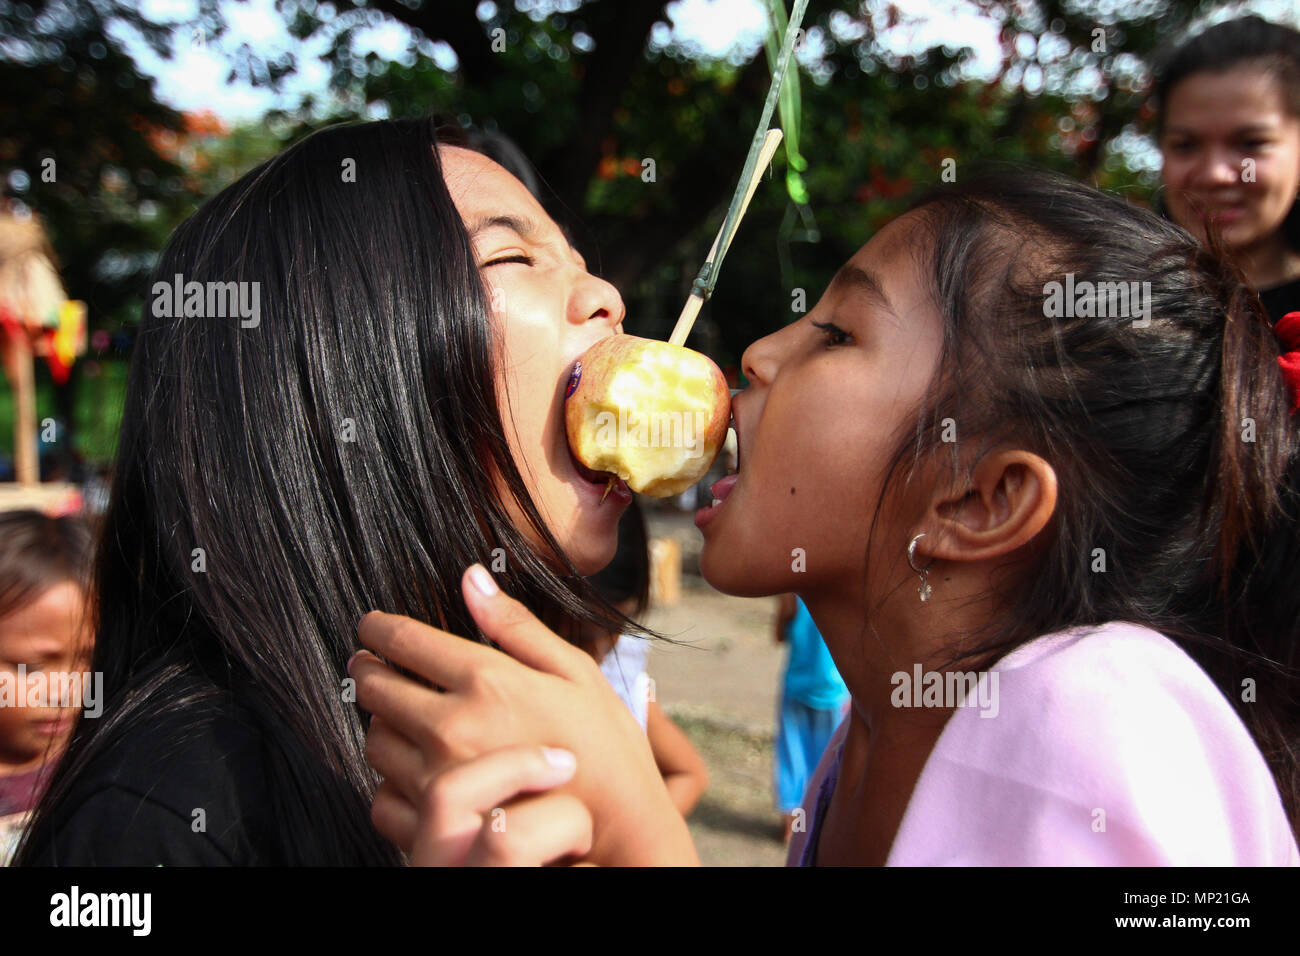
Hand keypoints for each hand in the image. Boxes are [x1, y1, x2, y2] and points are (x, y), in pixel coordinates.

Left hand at [350, 565, 698, 865]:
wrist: (620, 836)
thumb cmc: (607, 750)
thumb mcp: (576, 673)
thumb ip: (517, 627)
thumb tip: (472, 579)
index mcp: (486, 681)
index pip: (404, 641)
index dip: (378, 628)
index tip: (370, 625)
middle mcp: (451, 727)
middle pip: (375, 687)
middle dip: (368, 669)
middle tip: (371, 664)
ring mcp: (438, 779)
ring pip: (374, 739)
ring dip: (380, 721)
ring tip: (399, 715)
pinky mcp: (433, 824)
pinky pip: (382, 791)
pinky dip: (390, 773)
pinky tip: (412, 765)